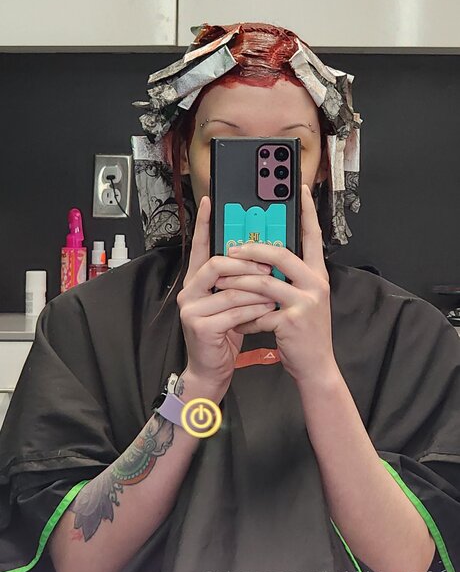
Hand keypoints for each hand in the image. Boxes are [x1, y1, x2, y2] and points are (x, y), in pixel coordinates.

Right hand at [177, 196, 275, 394]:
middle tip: (268, 268)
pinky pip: (233, 311)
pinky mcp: (199, 326)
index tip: (210, 202)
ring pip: (230, 289)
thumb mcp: (232, 302)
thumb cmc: (225, 333)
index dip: (205, 224)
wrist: (211, 369)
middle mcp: (189, 290)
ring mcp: (191, 308)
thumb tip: (261, 259)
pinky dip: (255, 310)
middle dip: (247, 264)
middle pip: (217, 264)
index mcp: (196, 281)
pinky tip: (269, 311)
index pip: (199, 247)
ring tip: (276, 294)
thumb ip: (238, 281)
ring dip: (258, 291)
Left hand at [214, 184, 336, 388]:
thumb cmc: (303, 332)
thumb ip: (288, 280)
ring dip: (237, 284)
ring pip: (263, 282)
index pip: (313, 236)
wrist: (316, 366)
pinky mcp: (293, 320)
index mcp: (317, 274)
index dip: (308, 212)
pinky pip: (259, 312)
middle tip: (229, 251)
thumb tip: (262, 262)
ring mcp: (305, 301)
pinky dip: (244, 319)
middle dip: (250, 251)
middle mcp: (316, 283)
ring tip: (221, 287)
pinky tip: (237, 326)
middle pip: (280, 254)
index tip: (301, 189)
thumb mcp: (302, 301)